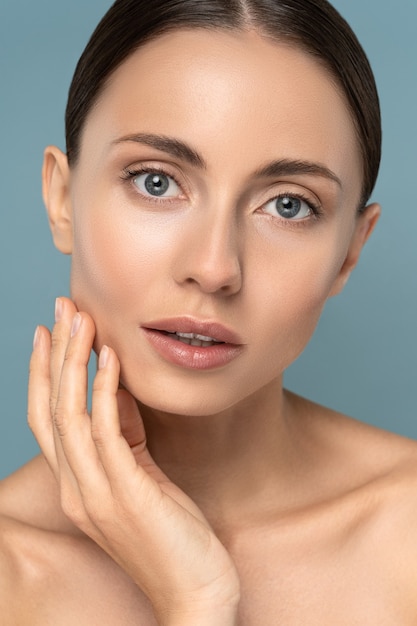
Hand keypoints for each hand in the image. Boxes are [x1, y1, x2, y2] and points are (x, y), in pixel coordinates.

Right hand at [28, 297, 239, 623]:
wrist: (196, 595)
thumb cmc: (173, 536)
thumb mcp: (143, 478)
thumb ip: (125, 438)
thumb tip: (119, 389)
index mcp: (78, 486)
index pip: (47, 420)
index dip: (44, 374)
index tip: (51, 332)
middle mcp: (76, 489)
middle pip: (48, 410)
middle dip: (53, 355)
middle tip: (62, 308)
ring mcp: (96, 494)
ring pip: (68, 415)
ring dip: (73, 362)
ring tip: (81, 319)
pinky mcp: (124, 495)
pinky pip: (106, 433)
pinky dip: (105, 390)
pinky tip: (111, 358)